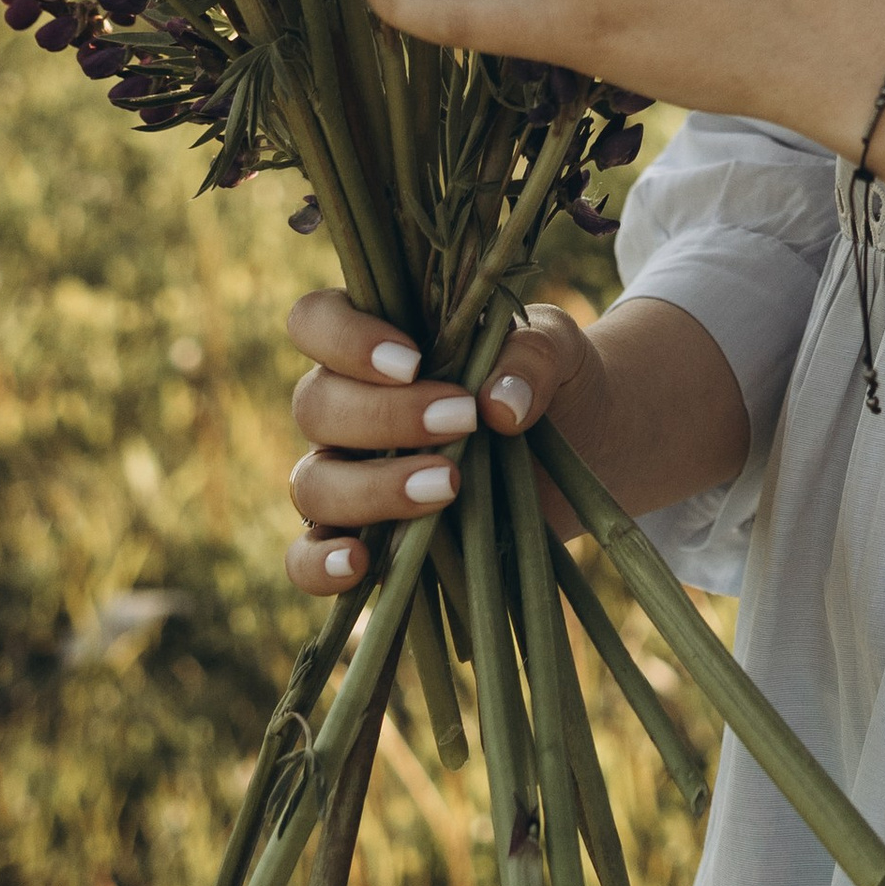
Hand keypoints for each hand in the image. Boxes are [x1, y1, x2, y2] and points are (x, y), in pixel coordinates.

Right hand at [283, 292, 587, 594]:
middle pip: (315, 405)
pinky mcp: (362, 540)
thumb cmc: (547, 379)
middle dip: (385, 416)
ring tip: (448, 485)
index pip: (315, 321)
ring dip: (372, 488)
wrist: (579, 445)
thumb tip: (501, 405)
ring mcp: (345, 476)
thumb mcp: (556, 348)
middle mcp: (347, 407)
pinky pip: (305, 558)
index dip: (345, 338)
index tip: (413, 362)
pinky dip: (317, 564)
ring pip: (312, 482)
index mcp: (376, 344)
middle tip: (462, 420)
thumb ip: (532, 357)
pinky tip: (357, 564)